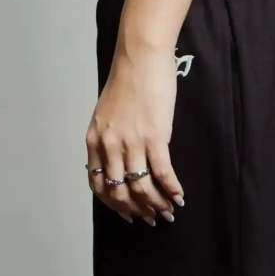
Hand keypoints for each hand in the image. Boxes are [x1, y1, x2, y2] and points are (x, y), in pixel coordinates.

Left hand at [86, 39, 186, 224]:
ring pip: (141, 187)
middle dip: (137, 210)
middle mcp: (110, 144)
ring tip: (168, 212)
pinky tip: (179, 196)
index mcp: (95, 139)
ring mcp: (131, 142)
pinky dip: (171, 189)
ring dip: (156, 205)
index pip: (98, 184)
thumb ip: (109, 135)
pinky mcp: (154, 136)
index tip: (127, 214)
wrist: (140, 56)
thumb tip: (120, 157)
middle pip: (120, 192)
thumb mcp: (107, 112)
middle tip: (151, 219)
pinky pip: (162, 173)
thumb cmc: (127, 79)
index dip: (113, 204)